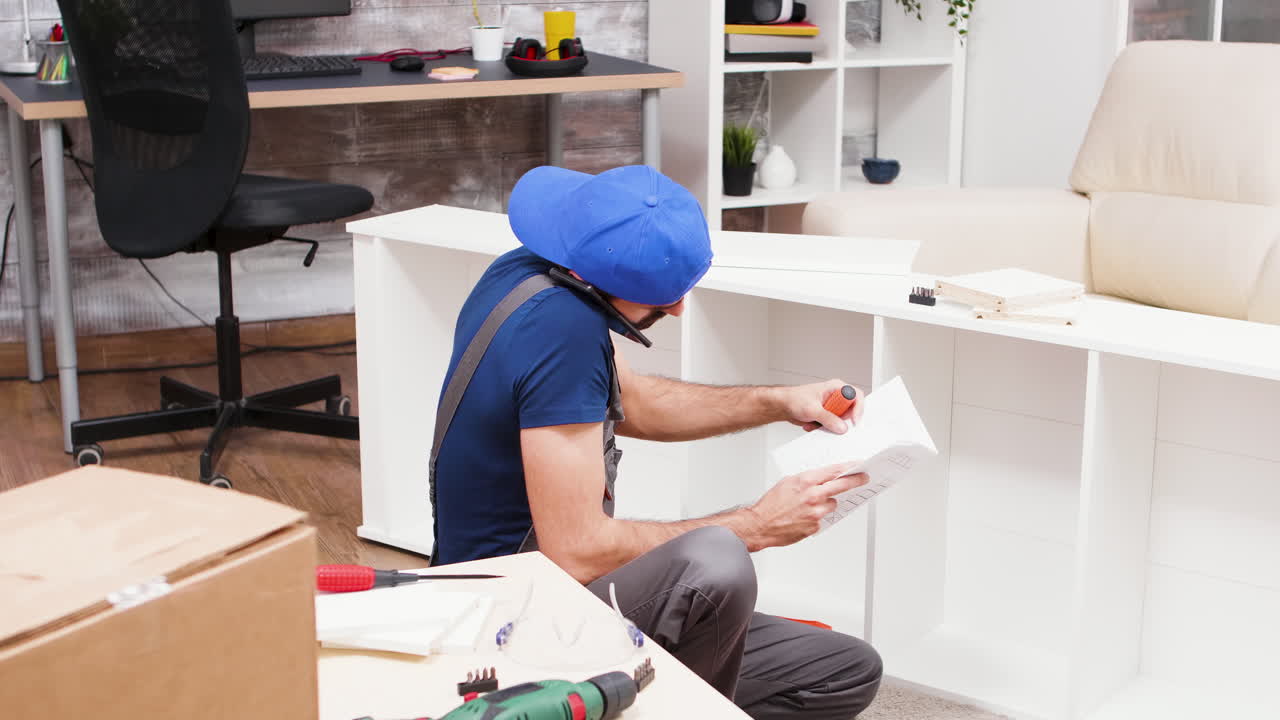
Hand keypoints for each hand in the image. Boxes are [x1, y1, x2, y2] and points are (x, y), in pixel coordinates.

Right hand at [743, 463, 868, 550]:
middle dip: (855, 480)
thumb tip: (821, 478)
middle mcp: (813, 496)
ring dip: (826, 503)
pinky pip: (823, 518)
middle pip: (842, 485)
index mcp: (806, 481)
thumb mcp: (788, 482)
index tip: (858, 465)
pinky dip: (817, 516)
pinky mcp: (816, 526)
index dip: (849, 467)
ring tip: (809, 505)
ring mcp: (816, 512)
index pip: (834, 471)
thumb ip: (807, 479)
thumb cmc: (771, 504)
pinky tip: (804, 516)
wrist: (761, 524)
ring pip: (832, 504)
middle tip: (864, 478)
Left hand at [775, 380, 863, 433]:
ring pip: (842, 421)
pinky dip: (823, 428)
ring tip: (815, 423)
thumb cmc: (794, 399)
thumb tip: (842, 427)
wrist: (783, 406)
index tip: (853, 420)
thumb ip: (828, 418)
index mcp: (836, 387)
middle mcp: (836, 397)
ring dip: (829, 426)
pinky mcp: (828, 416)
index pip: (856, 396)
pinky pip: (833, 426)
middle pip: (851, 411)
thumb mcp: (812, 409)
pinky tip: (812, 424)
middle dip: (840, 421)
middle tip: (831, 425)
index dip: (858, 408)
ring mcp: (833, 407)